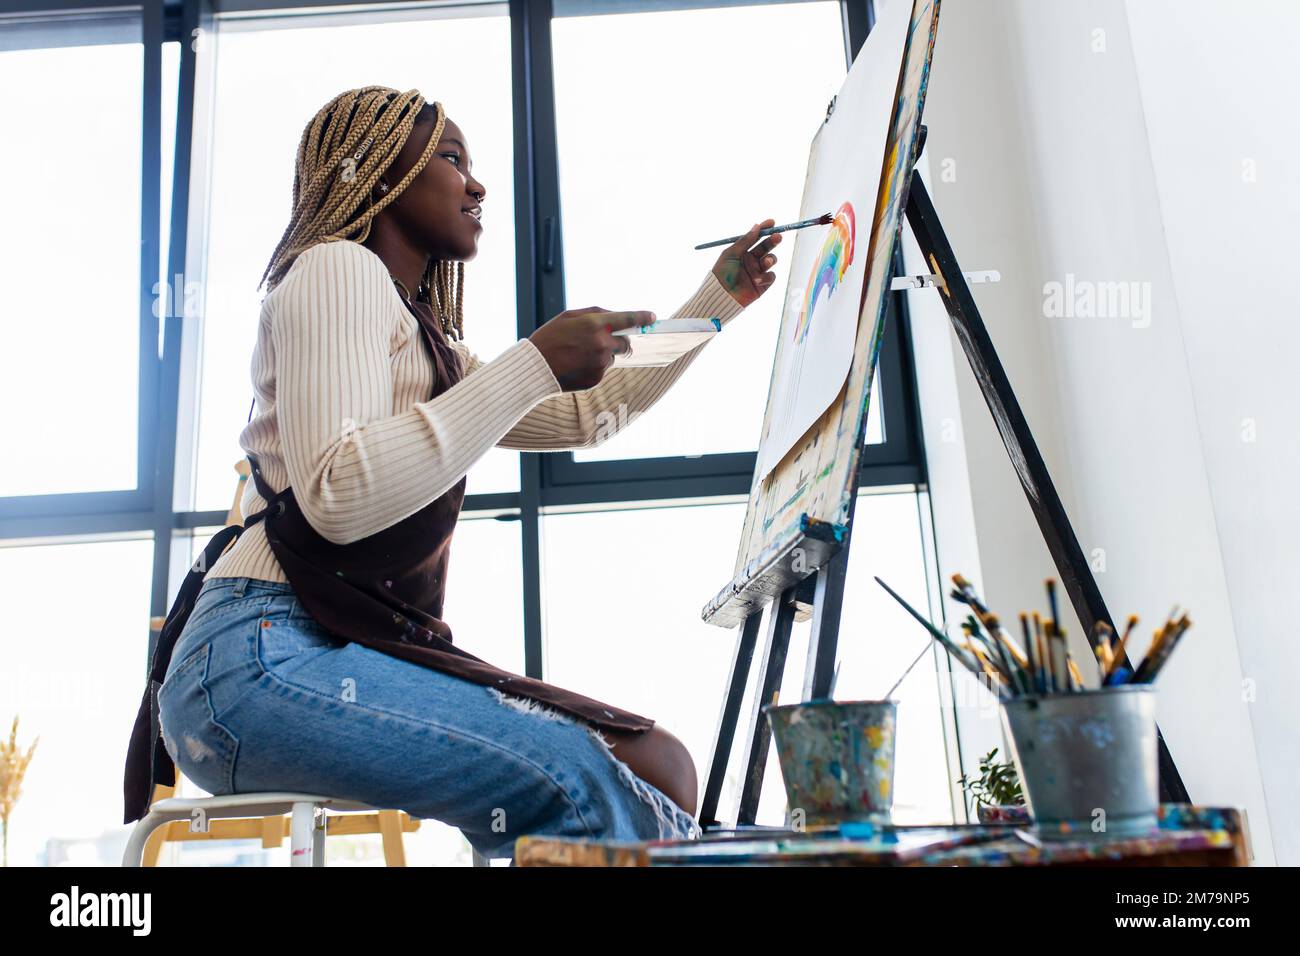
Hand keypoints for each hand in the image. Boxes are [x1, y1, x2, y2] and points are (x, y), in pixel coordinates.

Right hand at [529, 307, 654, 390]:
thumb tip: (615, 316)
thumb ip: (595, 313)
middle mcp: (601, 344)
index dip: (642, 317)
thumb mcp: (569, 316)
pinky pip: (603, 370)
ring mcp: (600, 363)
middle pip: (626, 343)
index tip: (652, 317)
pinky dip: (594, 367)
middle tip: (605, 340)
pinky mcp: (596, 378)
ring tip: (580, 354)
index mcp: (594, 324)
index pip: (628, 319)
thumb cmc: (549, 338)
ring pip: (612, 357)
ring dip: (604, 354)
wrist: (535, 368)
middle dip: (620, 340)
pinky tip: (577, 365)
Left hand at [712, 218, 780, 307]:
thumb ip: (745, 240)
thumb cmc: (722, 273)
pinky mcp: (762, 285)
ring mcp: (757, 272)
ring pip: (771, 260)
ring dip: (770, 259)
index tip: (772, 222)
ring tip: (764, 263)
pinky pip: (771, 276)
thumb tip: (757, 226)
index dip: (764, 229)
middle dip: (773, 240)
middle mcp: (751, 260)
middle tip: (778, 236)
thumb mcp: (731, 253)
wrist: (722, 295)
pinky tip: (757, 281)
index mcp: (742, 252)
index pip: (755, 237)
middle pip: (766, 247)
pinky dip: (766, 277)